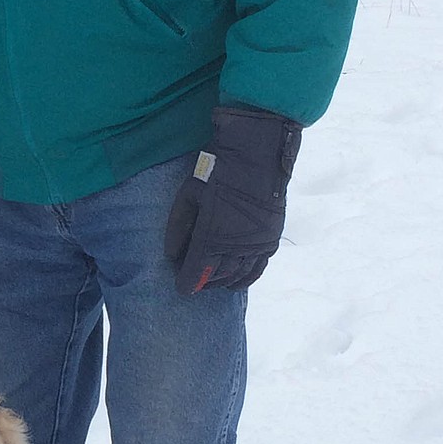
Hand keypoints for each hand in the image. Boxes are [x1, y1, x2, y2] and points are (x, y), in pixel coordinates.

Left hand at [164, 107, 301, 295]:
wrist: (257, 155)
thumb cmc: (217, 172)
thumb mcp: (188, 197)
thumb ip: (178, 229)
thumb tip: (171, 255)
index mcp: (212, 238)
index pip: (197, 273)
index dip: (187, 283)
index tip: (180, 287)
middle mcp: (236, 247)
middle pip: (217, 276)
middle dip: (203, 282)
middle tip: (193, 280)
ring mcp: (257, 244)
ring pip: (238, 275)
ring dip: (223, 281)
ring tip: (212, 281)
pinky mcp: (271, 238)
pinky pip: (258, 268)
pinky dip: (246, 277)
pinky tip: (237, 281)